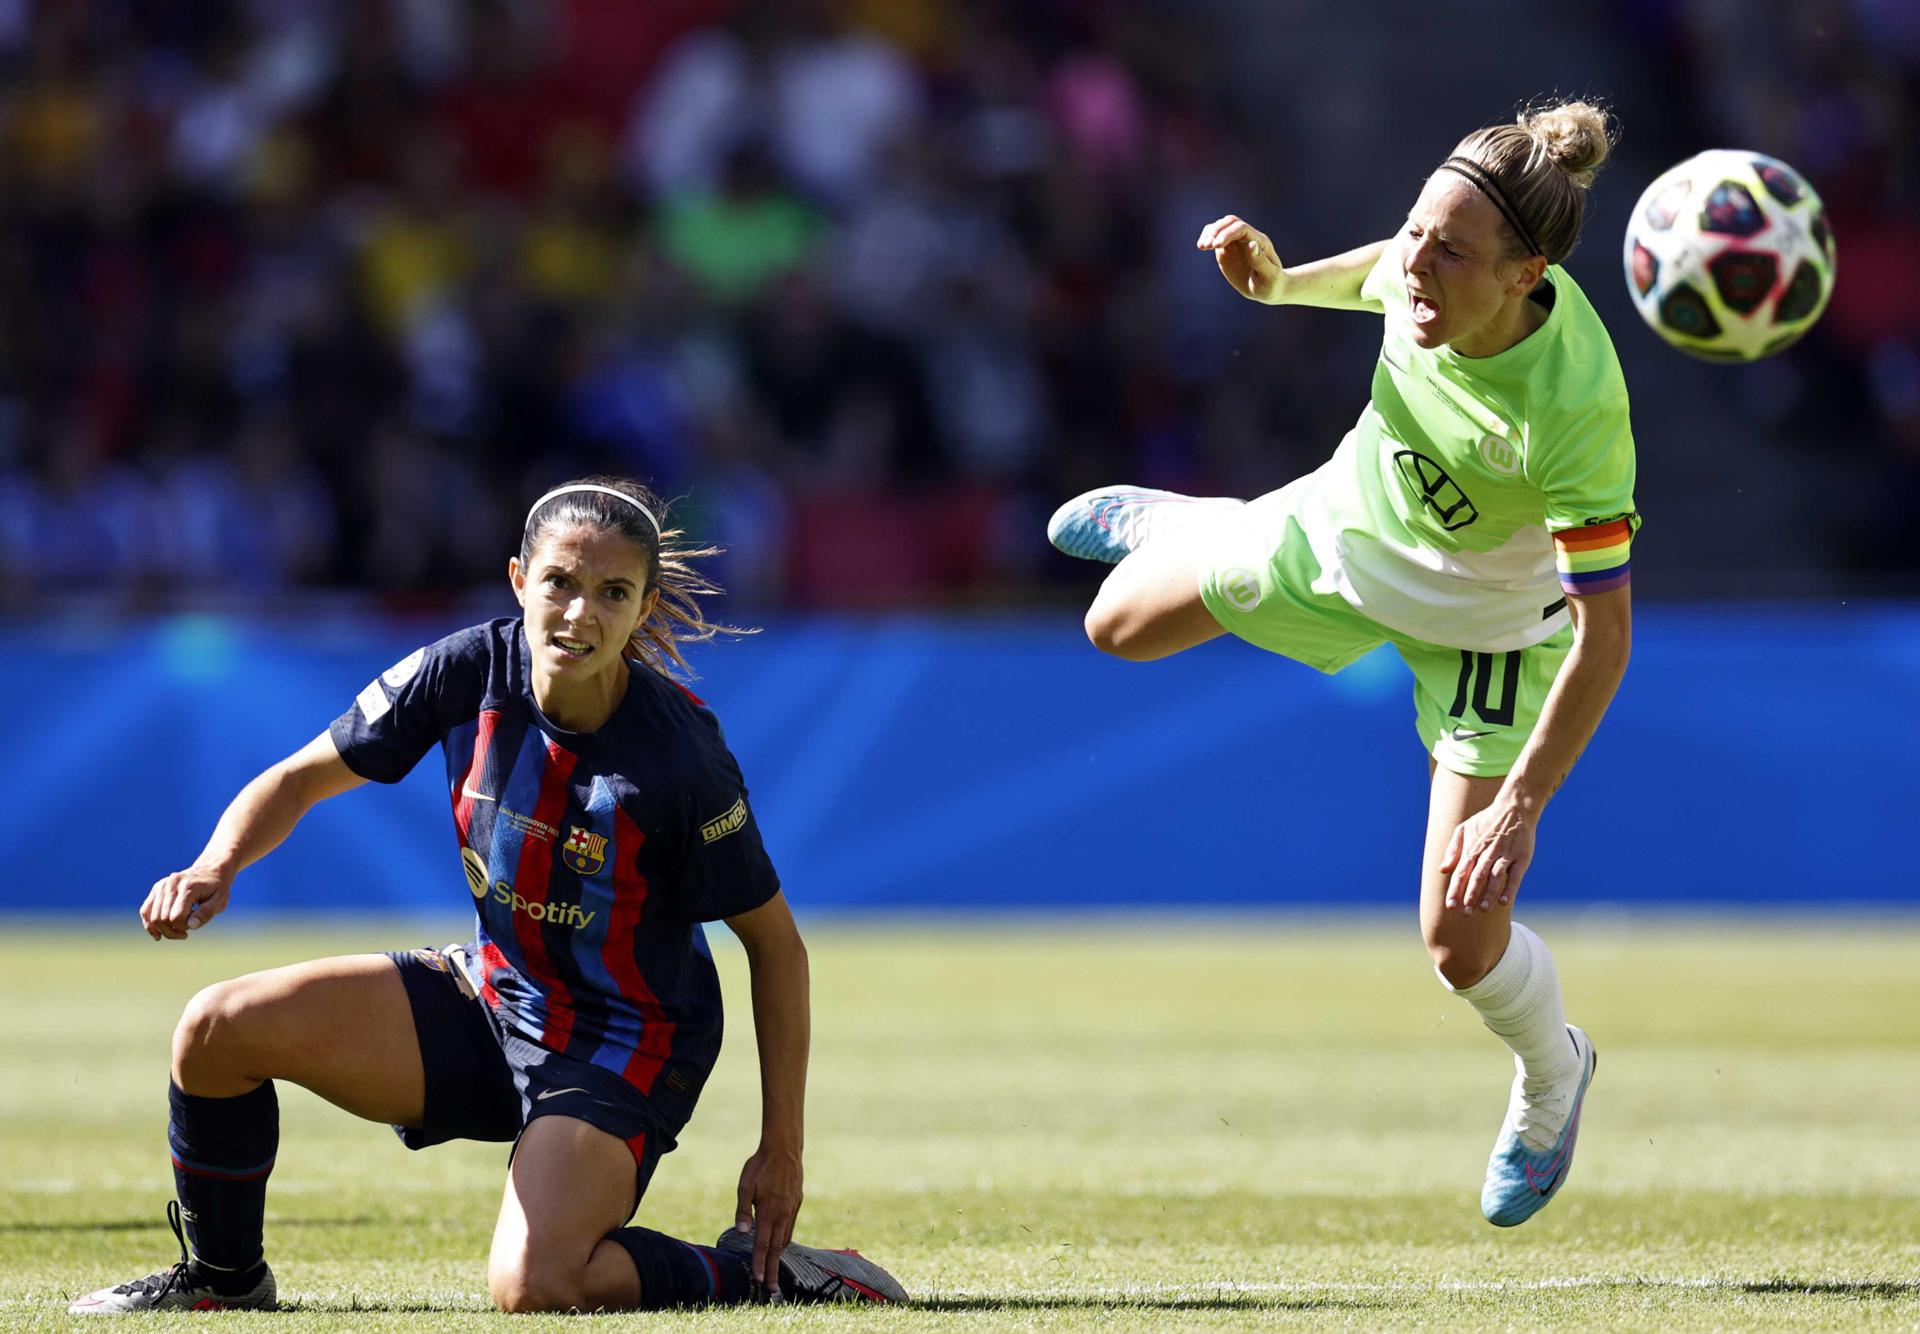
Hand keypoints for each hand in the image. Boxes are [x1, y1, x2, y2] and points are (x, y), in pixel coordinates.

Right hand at [139, 864, 233, 940]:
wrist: (210, 871)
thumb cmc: (217, 888)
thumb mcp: (220, 901)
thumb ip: (206, 913)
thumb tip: (190, 926)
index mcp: (188, 887)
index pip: (176, 917)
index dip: (184, 927)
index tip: (194, 925)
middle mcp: (171, 884)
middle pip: (162, 918)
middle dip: (172, 931)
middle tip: (185, 933)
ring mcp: (162, 885)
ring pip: (152, 916)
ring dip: (162, 930)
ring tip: (176, 932)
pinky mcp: (157, 888)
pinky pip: (145, 909)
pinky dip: (149, 924)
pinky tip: (157, 934)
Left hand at [733, 1141, 802, 1299]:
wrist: (784, 1148)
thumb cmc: (760, 1165)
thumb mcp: (745, 1186)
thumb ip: (743, 1210)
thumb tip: (742, 1231)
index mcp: (768, 1212)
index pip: (763, 1245)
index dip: (760, 1264)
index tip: (759, 1280)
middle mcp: (782, 1214)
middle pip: (777, 1249)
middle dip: (773, 1271)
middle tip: (772, 1291)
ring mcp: (791, 1209)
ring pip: (785, 1239)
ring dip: (779, 1257)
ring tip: (775, 1271)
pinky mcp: (796, 1203)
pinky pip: (790, 1227)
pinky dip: (785, 1241)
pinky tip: (781, 1245)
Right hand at [1196, 214, 1286, 301]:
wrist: (1267, 289)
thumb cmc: (1270, 284)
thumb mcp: (1269, 276)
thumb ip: (1260, 260)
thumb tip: (1251, 244)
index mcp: (1260, 241)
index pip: (1242, 229)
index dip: (1228, 234)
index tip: (1216, 246)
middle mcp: (1247, 238)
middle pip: (1230, 222)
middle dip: (1217, 231)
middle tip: (1207, 246)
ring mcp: (1237, 243)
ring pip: (1221, 227)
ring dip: (1210, 233)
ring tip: (1202, 246)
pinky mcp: (1227, 250)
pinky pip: (1215, 237)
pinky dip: (1207, 238)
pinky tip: (1202, 246)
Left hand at [1440, 801, 1535, 911]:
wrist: (1514, 808)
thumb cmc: (1486, 821)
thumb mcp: (1464, 829)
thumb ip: (1452, 850)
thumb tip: (1442, 870)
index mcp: (1472, 848)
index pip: (1461, 872)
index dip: (1455, 889)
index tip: (1450, 906)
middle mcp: (1487, 852)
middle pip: (1476, 876)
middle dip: (1470, 895)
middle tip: (1465, 913)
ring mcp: (1505, 855)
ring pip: (1495, 877)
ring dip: (1488, 893)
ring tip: (1482, 910)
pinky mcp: (1521, 857)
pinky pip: (1515, 874)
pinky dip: (1510, 888)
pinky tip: (1504, 901)